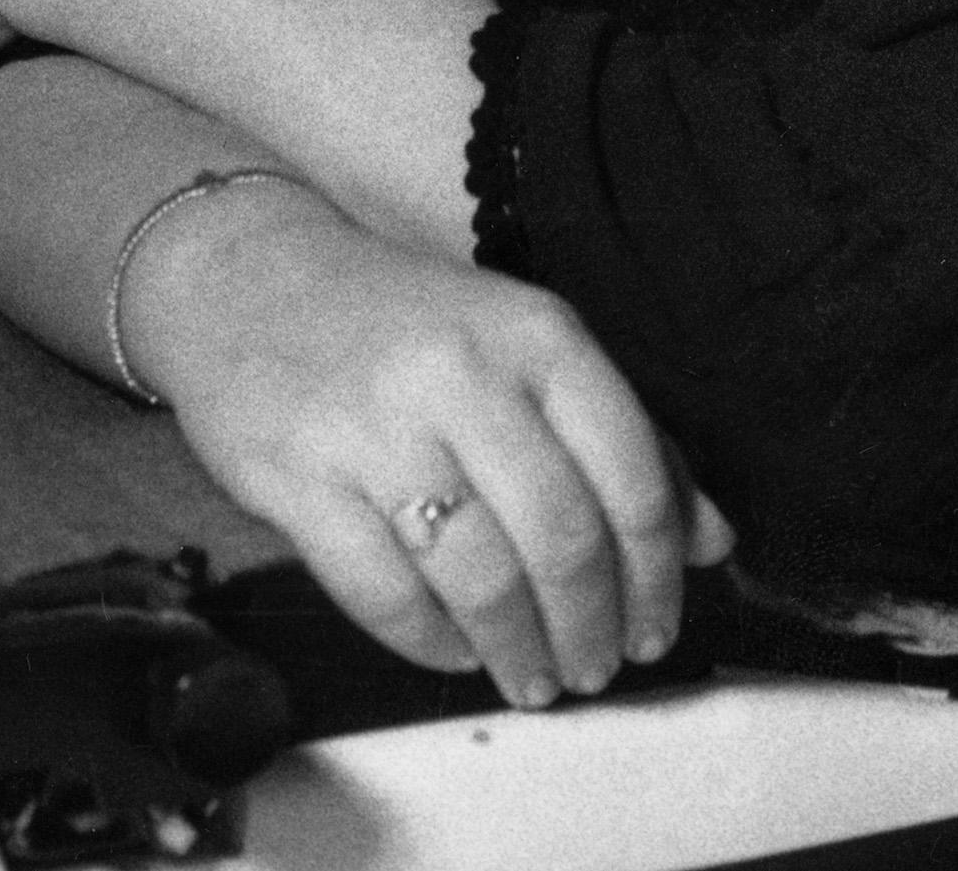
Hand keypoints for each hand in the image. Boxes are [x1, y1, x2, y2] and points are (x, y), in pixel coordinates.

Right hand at [128, 176, 735, 705]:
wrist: (244, 279)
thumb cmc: (404, 323)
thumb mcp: (524, 345)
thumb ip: (623, 436)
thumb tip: (712, 538)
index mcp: (537, 335)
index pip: (633, 473)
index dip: (658, 572)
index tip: (659, 624)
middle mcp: (463, 376)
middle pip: (563, 539)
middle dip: (592, 626)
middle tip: (598, 668)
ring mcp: (377, 430)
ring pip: (480, 579)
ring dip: (520, 651)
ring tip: (535, 679)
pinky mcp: (301, 481)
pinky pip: (385, 596)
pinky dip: (432, 644)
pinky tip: (457, 652)